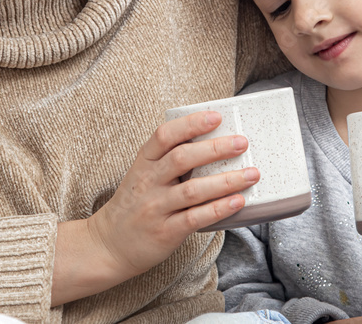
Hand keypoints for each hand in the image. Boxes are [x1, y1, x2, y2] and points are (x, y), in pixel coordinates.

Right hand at [88, 110, 256, 277]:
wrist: (109, 244)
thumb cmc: (134, 205)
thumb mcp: (143, 175)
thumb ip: (168, 161)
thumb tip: (212, 144)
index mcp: (143, 163)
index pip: (164, 136)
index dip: (190, 124)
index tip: (216, 117)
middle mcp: (148, 182)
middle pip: (182, 159)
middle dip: (215, 148)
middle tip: (242, 143)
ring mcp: (156, 207)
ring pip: (193, 190)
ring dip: (226, 181)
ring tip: (251, 174)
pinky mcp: (165, 232)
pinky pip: (195, 218)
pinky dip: (218, 208)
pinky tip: (238, 201)